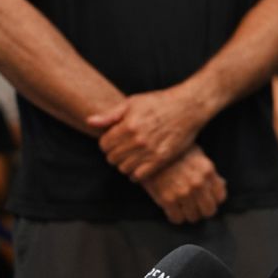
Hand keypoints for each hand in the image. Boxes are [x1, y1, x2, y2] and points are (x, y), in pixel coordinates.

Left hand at [86, 86, 209, 181]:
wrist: (188, 107)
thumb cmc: (159, 102)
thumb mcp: (132, 103)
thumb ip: (110, 115)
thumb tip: (89, 122)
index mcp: (128, 125)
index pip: (104, 145)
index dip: (106, 143)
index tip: (113, 140)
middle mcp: (138, 140)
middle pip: (112, 158)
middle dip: (114, 154)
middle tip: (122, 149)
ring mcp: (150, 151)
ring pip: (124, 168)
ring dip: (124, 164)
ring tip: (131, 156)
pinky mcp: (161, 160)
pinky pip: (139, 175)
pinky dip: (135, 174)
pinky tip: (138, 165)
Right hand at [140, 146, 226, 224]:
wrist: (149, 151)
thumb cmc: (174, 152)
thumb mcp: (197, 155)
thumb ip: (209, 172)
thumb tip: (221, 184)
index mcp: (207, 171)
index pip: (220, 197)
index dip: (214, 199)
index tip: (208, 199)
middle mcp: (198, 184)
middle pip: (209, 211)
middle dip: (203, 210)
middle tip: (196, 206)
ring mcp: (183, 193)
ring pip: (193, 217)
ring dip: (189, 214)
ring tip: (183, 207)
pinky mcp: (168, 200)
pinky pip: (177, 219)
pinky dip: (175, 216)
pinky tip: (173, 210)